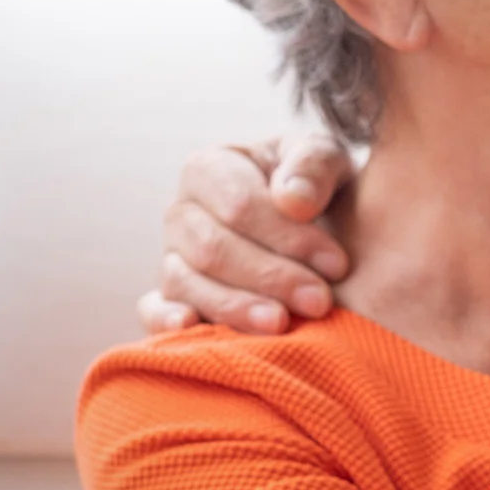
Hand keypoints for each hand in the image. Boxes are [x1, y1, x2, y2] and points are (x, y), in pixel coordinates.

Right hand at [140, 134, 353, 334]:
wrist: (317, 222)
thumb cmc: (315, 187)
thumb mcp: (326, 160)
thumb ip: (313, 166)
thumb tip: (294, 201)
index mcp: (210, 168)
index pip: (239, 205)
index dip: (288, 237)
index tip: (337, 264)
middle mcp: (181, 212)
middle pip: (212, 249)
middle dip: (269, 278)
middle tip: (319, 301)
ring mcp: (171, 257)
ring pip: (185, 282)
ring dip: (235, 307)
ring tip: (280, 324)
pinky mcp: (168, 297)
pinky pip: (152, 310)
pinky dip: (166, 321)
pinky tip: (195, 329)